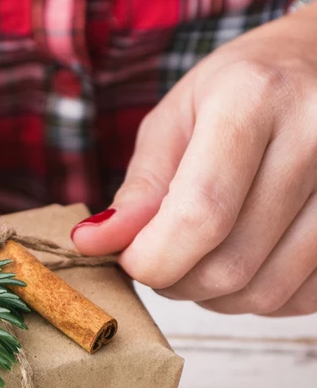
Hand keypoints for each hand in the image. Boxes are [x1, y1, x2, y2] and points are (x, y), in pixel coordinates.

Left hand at [72, 1, 316, 316]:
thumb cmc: (242, 90)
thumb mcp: (177, 118)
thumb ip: (139, 188)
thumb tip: (93, 244)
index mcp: (254, 98)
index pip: (200, 215)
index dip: (154, 259)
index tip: (132, 260)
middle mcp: (316, 134)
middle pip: (232, 262)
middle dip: (178, 281)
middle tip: (164, 260)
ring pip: (268, 291)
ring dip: (218, 297)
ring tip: (204, 260)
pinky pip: (305, 297)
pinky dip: (264, 297)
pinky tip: (250, 262)